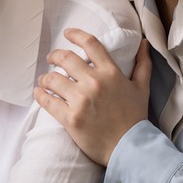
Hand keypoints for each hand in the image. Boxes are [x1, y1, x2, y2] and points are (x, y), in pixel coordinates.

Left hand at [34, 29, 151, 165]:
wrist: (129, 148)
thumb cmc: (135, 118)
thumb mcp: (142, 88)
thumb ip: (143, 64)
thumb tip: (144, 43)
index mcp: (111, 73)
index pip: (90, 44)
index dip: (76, 35)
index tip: (67, 33)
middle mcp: (94, 83)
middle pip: (65, 58)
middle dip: (54, 56)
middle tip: (51, 59)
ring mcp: (81, 100)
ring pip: (52, 79)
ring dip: (45, 78)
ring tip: (45, 81)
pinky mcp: (70, 118)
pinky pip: (47, 101)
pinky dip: (40, 95)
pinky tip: (39, 93)